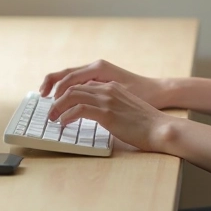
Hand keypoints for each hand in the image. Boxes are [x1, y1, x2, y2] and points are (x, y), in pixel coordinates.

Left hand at [48, 81, 175, 151]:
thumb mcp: (124, 107)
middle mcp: (107, 89)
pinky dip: (67, 115)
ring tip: (53, 118)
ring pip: (72, 95)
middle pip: (73, 86)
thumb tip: (93, 114)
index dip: (65, 91)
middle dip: (57, 98)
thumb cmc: (145, 123)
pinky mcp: (107, 113)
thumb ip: (109, 106)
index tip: (57, 102)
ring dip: (58, 107)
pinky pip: (79, 109)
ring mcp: (107, 99)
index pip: (81, 83)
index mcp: (111, 86)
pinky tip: (64, 122)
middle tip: (50, 111)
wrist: (160, 127)